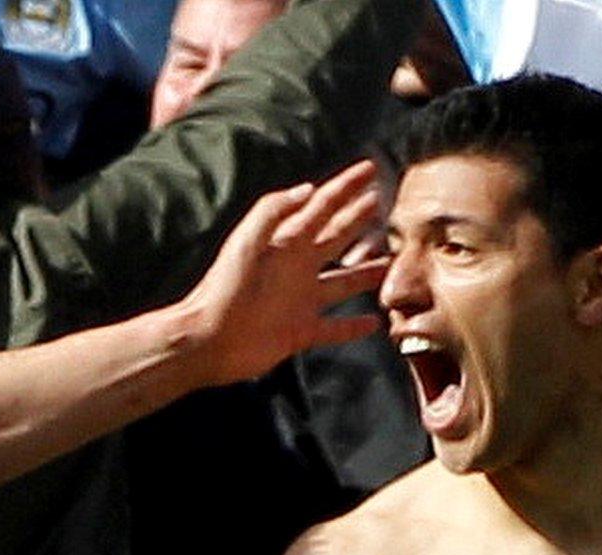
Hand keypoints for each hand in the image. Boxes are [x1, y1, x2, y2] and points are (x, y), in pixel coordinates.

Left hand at [174, 160, 387, 385]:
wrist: (209, 339)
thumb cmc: (224, 289)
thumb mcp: (246, 242)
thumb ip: (274, 211)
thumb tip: (309, 188)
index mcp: (287, 242)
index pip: (323, 206)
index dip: (347, 186)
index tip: (370, 168)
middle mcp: (299, 267)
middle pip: (338, 236)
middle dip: (360, 217)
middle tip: (385, 201)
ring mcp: (302, 300)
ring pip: (345, 281)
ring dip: (368, 270)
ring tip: (392, 260)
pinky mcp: (302, 331)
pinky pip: (336, 327)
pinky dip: (355, 327)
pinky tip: (375, 323)